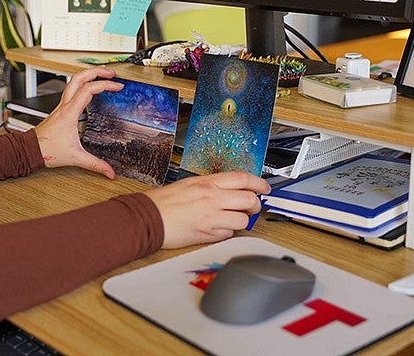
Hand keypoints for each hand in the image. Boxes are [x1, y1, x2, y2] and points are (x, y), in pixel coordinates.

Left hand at [34, 67, 122, 177]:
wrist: (29, 150)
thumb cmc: (46, 150)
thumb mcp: (75, 158)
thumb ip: (95, 165)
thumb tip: (110, 172)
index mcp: (69, 113)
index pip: (88, 90)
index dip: (105, 85)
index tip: (118, 86)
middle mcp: (64, 106)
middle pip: (79, 77)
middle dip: (97, 71)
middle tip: (111, 73)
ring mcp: (61, 106)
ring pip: (73, 80)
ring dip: (88, 75)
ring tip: (102, 76)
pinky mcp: (60, 109)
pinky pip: (71, 90)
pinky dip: (83, 85)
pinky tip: (89, 91)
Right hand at [144, 172, 269, 248]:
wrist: (148, 217)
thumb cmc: (165, 201)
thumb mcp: (191, 183)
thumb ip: (213, 185)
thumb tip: (232, 189)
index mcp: (208, 183)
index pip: (243, 179)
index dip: (259, 183)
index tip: (264, 188)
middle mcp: (212, 199)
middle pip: (249, 200)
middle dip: (256, 205)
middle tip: (254, 207)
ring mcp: (211, 218)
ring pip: (242, 221)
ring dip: (242, 221)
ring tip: (234, 219)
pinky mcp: (207, 235)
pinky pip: (228, 235)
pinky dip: (227, 233)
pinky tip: (218, 228)